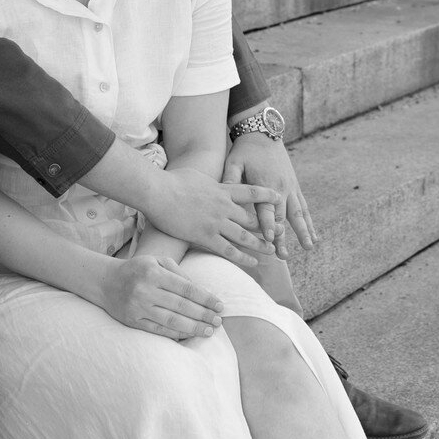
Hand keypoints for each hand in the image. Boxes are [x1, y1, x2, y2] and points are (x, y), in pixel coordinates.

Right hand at [97, 253, 224, 340]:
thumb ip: (179, 272)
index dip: (206, 298)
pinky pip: (158, 330)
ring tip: (209, 331)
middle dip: (203, 314)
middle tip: (219, 321)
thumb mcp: (157, 261)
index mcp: (154, 273)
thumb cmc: (138, 270)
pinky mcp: (133, 321)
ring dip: (193, 327)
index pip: (186, 288)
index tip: (220, 306)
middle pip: (182, 306)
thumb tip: (201, 292)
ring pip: (172, 321)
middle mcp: (146, 290)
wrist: (106, 282)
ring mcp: (138, 307)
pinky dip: (176, 334)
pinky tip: (189, 335)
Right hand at [147, 167, 280, 270]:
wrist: (158, 192)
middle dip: (268, 225)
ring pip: (245, 236)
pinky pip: (229, 250)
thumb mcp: (198, 176)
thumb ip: (211, 183)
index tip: (278, 198)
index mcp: (222, 190)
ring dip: (261, 245)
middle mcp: (224, 207)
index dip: (266, 195)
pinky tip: (253, 262)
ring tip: (273, 251)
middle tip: (281, 232)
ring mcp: (216, 222)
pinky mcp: (205, 236)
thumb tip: (215, 184)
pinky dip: (243, 257)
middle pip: (252, 218)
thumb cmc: (173, 181)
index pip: (251, 191)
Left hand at [223, 132, 316, 255]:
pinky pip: (304, 208)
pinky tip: (315, 237)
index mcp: (264, 183)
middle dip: (283, 237)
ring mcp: (290, 188)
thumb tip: (223, 195)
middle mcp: (281, 188)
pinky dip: (310, 222)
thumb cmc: (244, 150)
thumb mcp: (234, 162)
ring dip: (303, 232)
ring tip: (309, 248)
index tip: (269, 239)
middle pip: (282, 217)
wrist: (263, 132)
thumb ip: (230, 179)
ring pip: (298, 214)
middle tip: (282, 255)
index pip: (266, 208)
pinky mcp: (295, 187)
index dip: (267, 224)